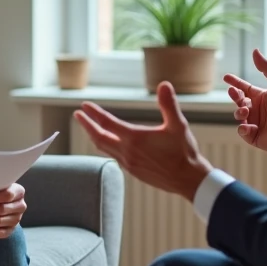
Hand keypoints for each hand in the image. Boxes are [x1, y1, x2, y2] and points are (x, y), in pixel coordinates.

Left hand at [73, 81, 212, 199]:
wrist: (188, 181)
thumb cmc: (184, 152)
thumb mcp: (178, 125)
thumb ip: (169, 105)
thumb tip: (164, 85)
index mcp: (135, 139)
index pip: (107, 123)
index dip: (94, 113)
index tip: (84, 105)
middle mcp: (127, 152)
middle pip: (99, 137)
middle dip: (87, 125)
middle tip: (77, 115)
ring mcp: (129, 164)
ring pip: (104, 149)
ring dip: (95, 136)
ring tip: (90, 128)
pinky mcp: (133, 172)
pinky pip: (114, 157)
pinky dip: (106, 147)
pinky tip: (110, 144)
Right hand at [225, 49, 266, 156]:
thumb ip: (266, 68)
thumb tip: (255, 51)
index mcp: (263, 96)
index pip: (245, 87)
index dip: (235, 82)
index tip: (225, 77)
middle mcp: (258, 109)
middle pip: (239, 100)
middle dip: (234, 96)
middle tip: (233, 92)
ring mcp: (256, 123)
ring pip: (238, 115)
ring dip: (239, 112)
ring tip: (246, 111)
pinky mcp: (255, 136)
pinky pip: (242, 131)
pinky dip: (243, 128)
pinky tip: (249, 127)